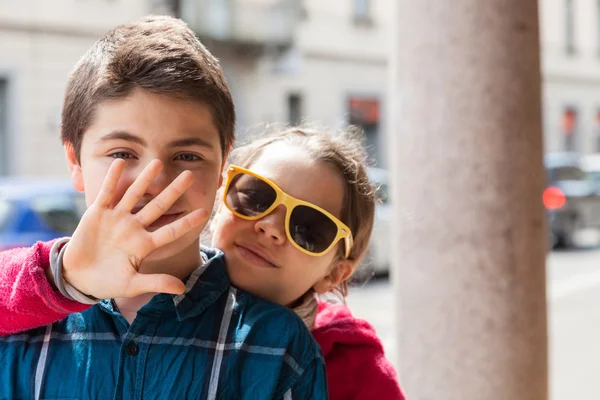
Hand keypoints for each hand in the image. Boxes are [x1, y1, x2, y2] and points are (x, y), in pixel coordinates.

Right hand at [62, 159, 208, 298]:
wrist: (78, 277)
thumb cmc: (108, 282)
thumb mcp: (132, 285)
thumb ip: (155, 283)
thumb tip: (181, 289)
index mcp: (145, 244)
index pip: (171, 231)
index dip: (187, 222)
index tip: (205, 211)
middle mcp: (134, 227)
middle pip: (158, 205)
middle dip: (173, 190)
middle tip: (189, 175)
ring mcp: (117, 218)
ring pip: (135, 194)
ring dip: (145, 179)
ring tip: (158, 162)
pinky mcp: (98, 213)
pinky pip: (107, 193)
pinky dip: (113, 179)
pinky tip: (120, 162)